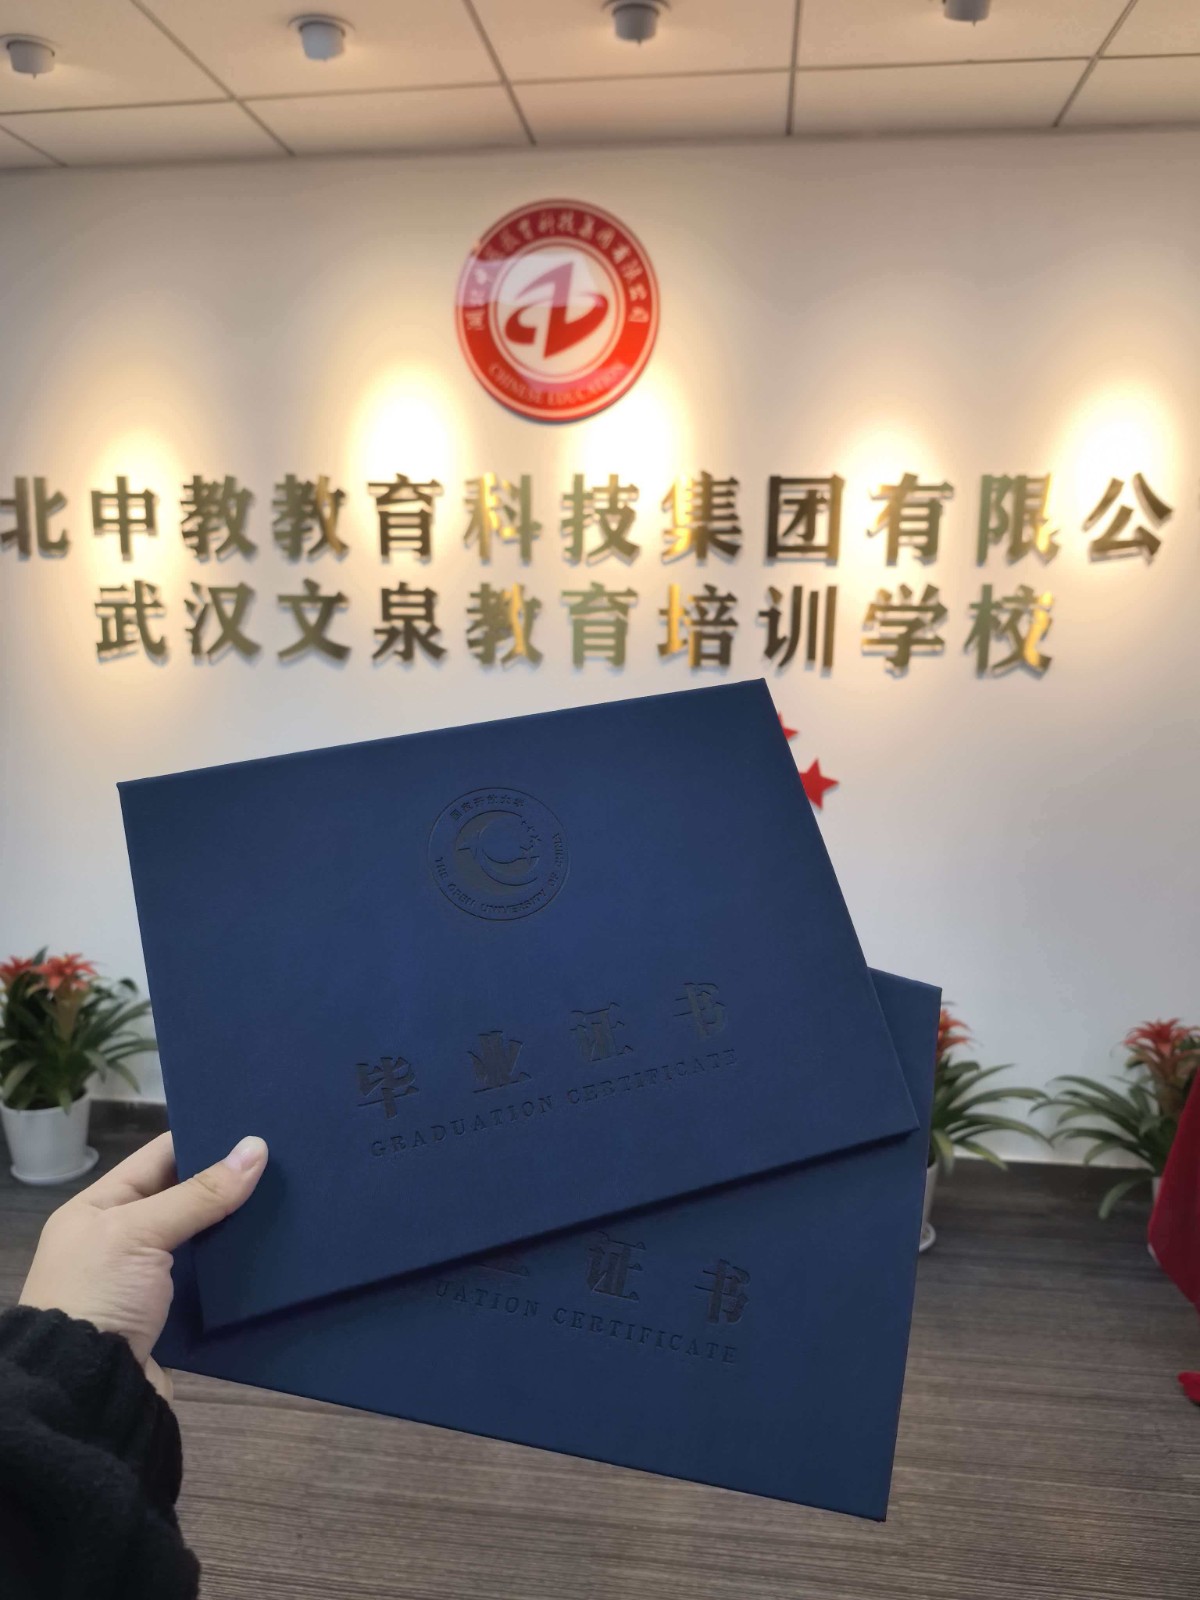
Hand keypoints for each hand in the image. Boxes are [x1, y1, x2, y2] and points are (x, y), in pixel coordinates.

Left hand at [19, 1131, 266, 1400]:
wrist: (83, 1397)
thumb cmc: (99, 1296)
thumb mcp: (140, 1233)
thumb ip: (199, 1194)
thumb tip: (257, 1148)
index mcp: (98, 1208)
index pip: (159, 1156)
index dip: (204, 1139)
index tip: (255, 1128)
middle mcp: (121, 1240)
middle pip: (185, 1197)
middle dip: (228, 1184)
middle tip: (284, 1164)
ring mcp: (146, 1280)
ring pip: (202, 1240)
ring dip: (237, 1228)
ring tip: (290, 1203)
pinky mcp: (171, 1317)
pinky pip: (210, 1281)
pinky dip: (236, 1270)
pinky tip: (274, 1253)